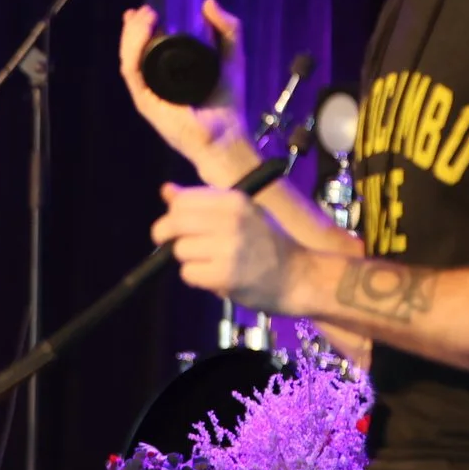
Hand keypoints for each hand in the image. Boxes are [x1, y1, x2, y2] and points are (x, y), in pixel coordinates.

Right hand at [119, 0, 253, 177]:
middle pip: (132, 51)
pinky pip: (132, 72)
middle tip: (145, 9)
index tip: (147, 8)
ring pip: (128, 58)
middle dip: (133, 27)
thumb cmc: (229, 102)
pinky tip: (142, 32)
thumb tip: (208, 1)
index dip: (140, 27)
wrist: (228, 134)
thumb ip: (229, 29)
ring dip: (131, 33)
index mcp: (166, 76)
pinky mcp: (145, 102)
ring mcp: (147, 94)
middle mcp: (153, 84)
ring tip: (145, 15)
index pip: (144, 49)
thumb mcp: (232, 57)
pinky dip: (133, 49)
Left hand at [150, 182, 302, 311]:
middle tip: (174, 245)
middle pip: (173, 223)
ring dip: (189, 261)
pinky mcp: (225, 275)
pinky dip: (197, 279)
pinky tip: (216, 277)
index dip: (173, 214)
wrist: (301, 277)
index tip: (179, 226)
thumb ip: (202, 202)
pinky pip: (188, 274)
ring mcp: (228, 248)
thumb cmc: (268, 245)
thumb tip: (167, 190)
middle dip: (166, 236)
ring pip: (179, 251)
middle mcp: (231, 220)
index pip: (181, 201)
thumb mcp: (241, 214)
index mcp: (234, 200)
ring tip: (211, 263)